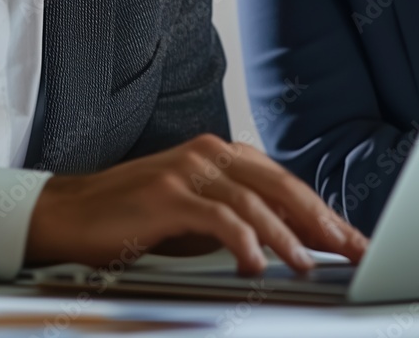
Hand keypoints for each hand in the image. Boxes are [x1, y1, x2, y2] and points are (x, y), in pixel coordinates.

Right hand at [25, 134, 367, 274]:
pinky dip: (242, 240)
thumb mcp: (194, 215)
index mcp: (219, 155)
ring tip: (307, 263)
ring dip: (284, 234)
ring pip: (253, 199)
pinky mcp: (166, 193)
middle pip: (278, 184)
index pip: (281, 181)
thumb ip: (236, 218)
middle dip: (317, 218)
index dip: (318, 209)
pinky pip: (216, 216)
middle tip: (347, 247)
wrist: (70, 212)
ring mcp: (187, 170)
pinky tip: (255, 264)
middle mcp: (209, 154)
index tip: (348, 237)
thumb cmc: (133, 215)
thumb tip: (285, 242)